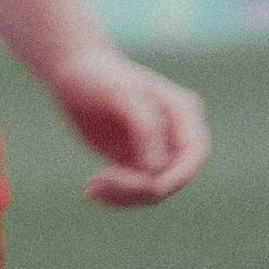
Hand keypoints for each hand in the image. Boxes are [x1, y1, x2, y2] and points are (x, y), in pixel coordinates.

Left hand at [43, 45, 209, 207]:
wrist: (74, 72)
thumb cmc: (99, 76)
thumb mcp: (120, 94)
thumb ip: (144, 127)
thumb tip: (156, 168)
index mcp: (182, 114)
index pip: (194, 154)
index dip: (178, 176)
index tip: (149, 187)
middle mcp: (175, 136)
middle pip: (172, 178)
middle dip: (140, 188)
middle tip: (99, 184)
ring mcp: (156, 151)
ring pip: (153, 189)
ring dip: (124, 196)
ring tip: (91, 188)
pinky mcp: (135, 161)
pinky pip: (134, 190)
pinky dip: (115, 195)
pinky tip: (91, 190)